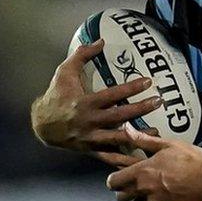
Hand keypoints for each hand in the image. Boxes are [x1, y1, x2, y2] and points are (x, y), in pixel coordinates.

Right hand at [31, 39, 162, 166]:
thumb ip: (82, 54)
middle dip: (141, 109)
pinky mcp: (91, 150)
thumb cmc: (56, 95)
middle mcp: (89, 121)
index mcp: (85, 103)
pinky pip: (110, 157)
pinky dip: (124, 160)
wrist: (42, 124)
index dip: (131, 87)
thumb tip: (100, 41)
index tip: (148, 81)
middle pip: (120, 116)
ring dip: (138, 135)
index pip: (112, 94)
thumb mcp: (64, 71)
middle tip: (159, 101)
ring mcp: (91, 138)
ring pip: (118, 139)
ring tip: (156, 130)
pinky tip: (140, 157)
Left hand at [106, 124, 201, 200]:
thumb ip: (143, 140)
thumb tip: (125, 128)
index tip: (119, 177)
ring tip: (153, 189)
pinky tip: (171, 195)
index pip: (114, 182)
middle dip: (124, 192)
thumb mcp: (167, 145)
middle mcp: (144, 190)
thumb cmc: (190, 159)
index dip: (114, 180)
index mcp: (141, 172)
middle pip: (122, 198)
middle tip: (134, 184)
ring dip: (142, 199)